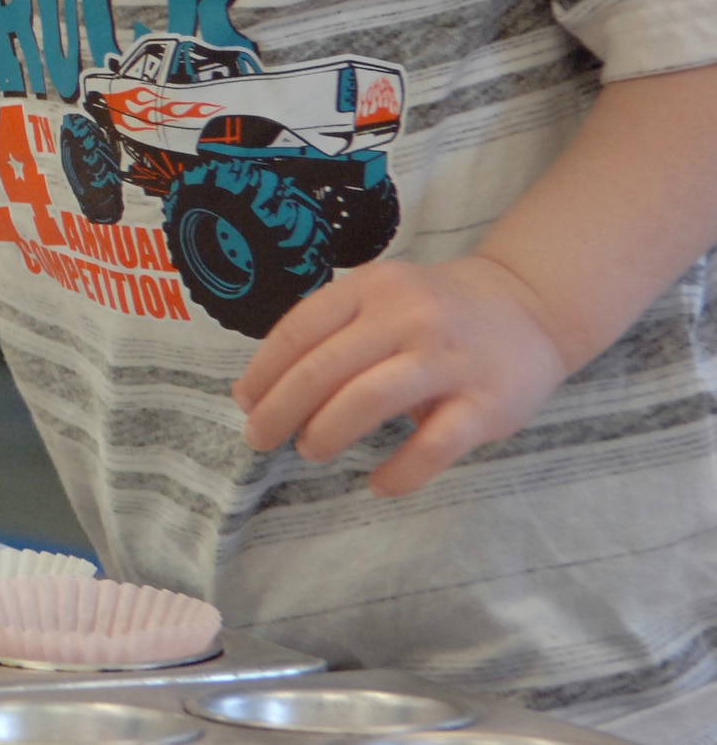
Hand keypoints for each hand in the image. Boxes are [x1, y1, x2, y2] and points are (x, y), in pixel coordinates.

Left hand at [232, 256, 567, 497]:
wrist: (527, 309)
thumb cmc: (434, 310)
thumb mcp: (382, 298)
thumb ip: (335, 332)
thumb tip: (266, 390)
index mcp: (372, 287)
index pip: (301, 328)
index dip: (266, 370)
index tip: (244, 401)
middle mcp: (407, 316)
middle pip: (326, 367)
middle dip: (282, 408)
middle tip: (259, 438)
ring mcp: (448, 359)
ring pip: (370, 399)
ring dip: (328, 431)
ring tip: (309, 450)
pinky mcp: (486, 405)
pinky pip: (433, 446)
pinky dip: (399, 471)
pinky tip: (376, 484)